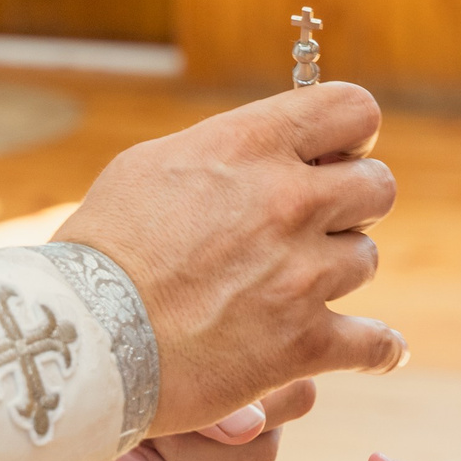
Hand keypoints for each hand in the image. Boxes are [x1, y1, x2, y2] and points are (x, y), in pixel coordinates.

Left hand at [31, 380, 317, 460]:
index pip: (297, 396)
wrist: (43, 424)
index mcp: (249, 373)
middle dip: (195, 446)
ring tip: (129, 460)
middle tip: (147, 427)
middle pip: (264, 454)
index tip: (204, 396)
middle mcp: (250, 424)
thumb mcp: (151, 381)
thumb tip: (250, 428)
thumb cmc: (101, 382)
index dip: (261, 403)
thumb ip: (208, 400)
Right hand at [55, 83, 403, 435]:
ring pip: (366, 260)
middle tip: (319, 225)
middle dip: (353, 205)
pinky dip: (379, 350)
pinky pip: (375, 343)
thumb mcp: (152, 166)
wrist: (79, 341)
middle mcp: (288, 201)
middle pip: (377, 186)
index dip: (352, 133)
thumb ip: (225, 149)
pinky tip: (381, 350)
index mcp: (252, 146)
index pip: (353, 109)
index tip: (337, 155)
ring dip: (338, 273)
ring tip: (297, 287)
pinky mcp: (301, 343)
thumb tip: (265, 147)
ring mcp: (301, 274)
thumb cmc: (100, 251)